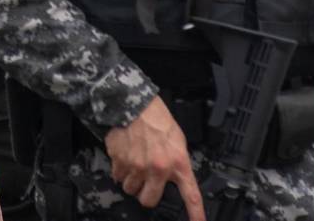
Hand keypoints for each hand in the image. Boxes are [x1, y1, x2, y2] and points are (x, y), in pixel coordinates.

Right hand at [104, 96, 203, 220]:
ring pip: (130, 189)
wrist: (133, 103)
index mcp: (177, 162)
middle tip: (147, 182)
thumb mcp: (177, 139)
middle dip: (146, 194)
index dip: (196, 214)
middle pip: (148, 200)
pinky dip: (120, 170)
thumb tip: (174, 177)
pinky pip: (117, 176)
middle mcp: (157, 168)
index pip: (190, 195)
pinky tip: (125, 156)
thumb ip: (177, 161)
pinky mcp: (119, 161)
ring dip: (132, 181)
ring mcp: (136, 166)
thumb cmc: (157, 118)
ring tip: (135, 163)